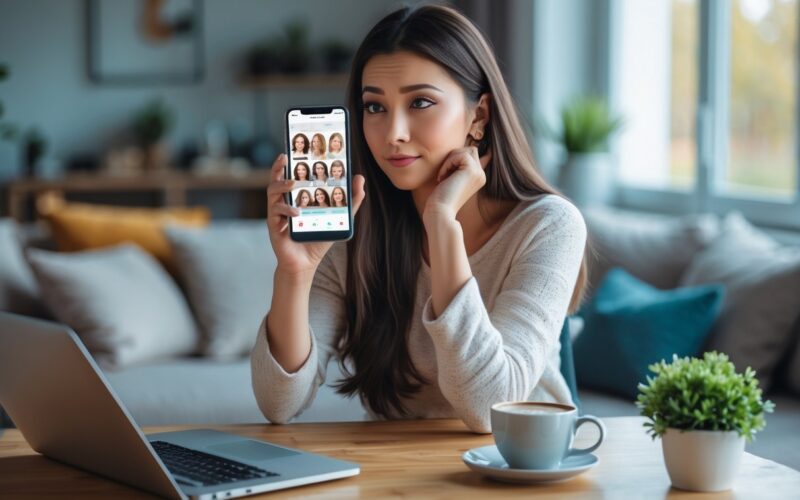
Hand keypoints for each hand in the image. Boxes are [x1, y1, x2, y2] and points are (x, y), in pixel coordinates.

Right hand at [265, 154, 365, 274]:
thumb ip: (350, 199)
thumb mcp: (338, 216)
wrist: (305, 263)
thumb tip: (359, 178)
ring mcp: (277, 212)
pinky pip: (275, 212)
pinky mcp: (274, 225)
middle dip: (279, 166)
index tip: (292, 149)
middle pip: (276, 178)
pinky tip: (296, 213)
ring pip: (272, 191)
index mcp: (296, 196)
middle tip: (286, 157)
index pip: (291, 174)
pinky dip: (286, 210)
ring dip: (282, 185)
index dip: (289, 161)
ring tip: (293, 184)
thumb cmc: (318, 238)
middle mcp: (284, 201)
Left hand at [423, 146, 490, 220]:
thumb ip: (457, 166)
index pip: (474, 156)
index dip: (460, 157)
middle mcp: (481, 175)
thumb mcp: (451, 178)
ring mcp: (479, 173)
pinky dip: (448, 163)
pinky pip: (460, 155)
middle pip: (470, 150)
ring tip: (443, 175)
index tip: (451, 168)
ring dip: (450, 159)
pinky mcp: (472, 171)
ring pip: (465, 150)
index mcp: (478, 177)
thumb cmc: (441, 197)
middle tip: (444, 172)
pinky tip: (442, 177)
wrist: (440, 211)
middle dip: (454, 156)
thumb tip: (457, 151)